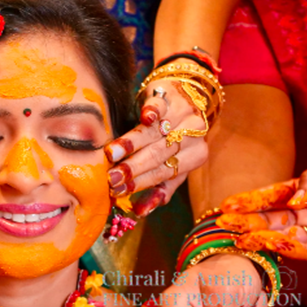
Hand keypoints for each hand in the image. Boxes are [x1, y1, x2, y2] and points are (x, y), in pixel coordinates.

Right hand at [104, 77, 208, 215]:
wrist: (186, 97)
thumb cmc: (174, 137)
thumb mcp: (174, 163)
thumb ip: (161, 187)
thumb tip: (139, 212)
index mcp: (195, 156)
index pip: (164, 172)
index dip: (140, 182)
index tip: (117, 190)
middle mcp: (193, 135)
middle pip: (159, 154)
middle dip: (134, 167)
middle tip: (111, 177)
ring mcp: (182, 113)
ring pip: (156, 132)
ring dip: (134, 143)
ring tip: (112, 153)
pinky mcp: (169, 94)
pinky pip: (161, 104)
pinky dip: (154, 111)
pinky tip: (145, 117)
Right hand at [217, 150, 306, 259]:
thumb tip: (293, 200)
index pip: (273, 195)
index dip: (250, 199)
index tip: (228, 204)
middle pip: (271, 217)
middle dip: (246, 220)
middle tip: (224, 223)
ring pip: (282, 235)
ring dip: (259, 236)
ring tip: (239, 237)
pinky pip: (304, 250)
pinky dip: (285, 247)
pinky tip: (268, 243)